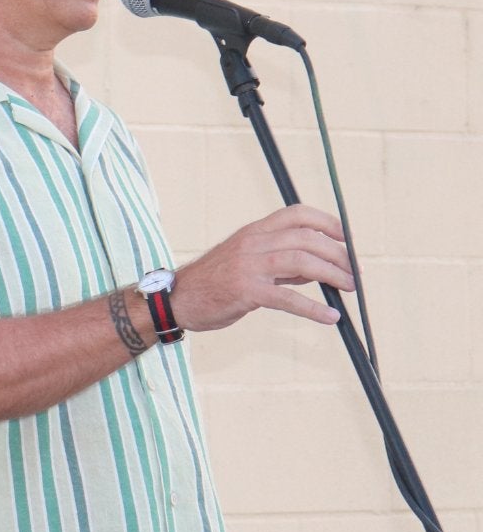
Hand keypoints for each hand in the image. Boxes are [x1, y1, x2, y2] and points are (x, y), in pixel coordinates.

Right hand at [175, 204, 353, 331]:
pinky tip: (330, 317)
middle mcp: (252, 243)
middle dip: (338, 254)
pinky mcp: (245, 291)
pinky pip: (287, 297)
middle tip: (354, 274)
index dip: (327, 222)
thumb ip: (280, 262)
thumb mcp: (246, 261)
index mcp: (254, 232)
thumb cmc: (215, 282)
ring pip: (301, 261)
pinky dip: (313, 308)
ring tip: (349, 289)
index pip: (296, 214)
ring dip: (332, 275)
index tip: (346, 238)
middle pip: (306, 238)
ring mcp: (248, 266)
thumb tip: (319, 267)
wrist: (177, 299)